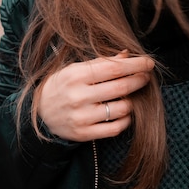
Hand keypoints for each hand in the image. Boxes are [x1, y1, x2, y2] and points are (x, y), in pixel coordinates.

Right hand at [38, 51, 153, 141]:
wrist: (40, 113)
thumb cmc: (62, 85)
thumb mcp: (76, 68)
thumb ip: (101, 62)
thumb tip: (127, 55)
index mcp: (76, 75)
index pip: (114, 68)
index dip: (135, 65)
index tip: (149, 62)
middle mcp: (78, 96)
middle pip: (121, 87)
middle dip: (139, 80)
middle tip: (146, 76)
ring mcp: (81, 117)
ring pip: (121, 109)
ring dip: (133, 101)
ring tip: (131, 95)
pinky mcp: (84, 134)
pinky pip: (115, 128)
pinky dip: (126, 119)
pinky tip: (124, 112)